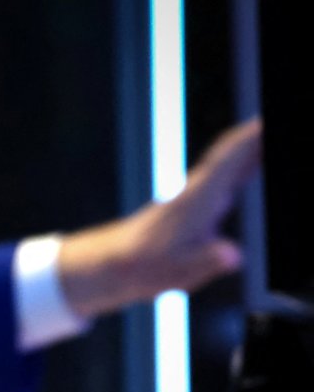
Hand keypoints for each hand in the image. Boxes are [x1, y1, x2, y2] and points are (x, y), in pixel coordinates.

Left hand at [57, 117, 261, 317]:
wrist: (116, 262)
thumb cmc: (145, 264)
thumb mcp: (182, 269)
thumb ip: (210, 260)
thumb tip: (233, 255)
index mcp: (197, 200)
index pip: (226, 160)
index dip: (248, 140)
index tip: (263, 122)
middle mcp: (196, 192)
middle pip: (231, 156)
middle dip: (255, 139)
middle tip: (275, 125)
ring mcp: (195, 198)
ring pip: (228, 165)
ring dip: (251, 150)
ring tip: (270, 139)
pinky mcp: (194, 207)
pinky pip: (223, 179)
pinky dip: (242, 168)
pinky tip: (251, 168)